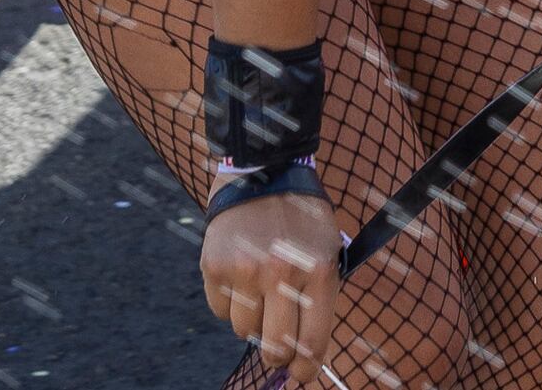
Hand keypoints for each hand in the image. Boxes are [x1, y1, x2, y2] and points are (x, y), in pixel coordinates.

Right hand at [200, 189, 343, 376]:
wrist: (262, 172)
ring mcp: (245, 272)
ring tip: (260, 290)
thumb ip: (320, 296)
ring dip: (253, 320)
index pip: (313, 341)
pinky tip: (240, 277)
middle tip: (278, 349)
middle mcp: (281, 274)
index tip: (301, 376)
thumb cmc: (300, 218)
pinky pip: (220, 310)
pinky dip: (230, 303)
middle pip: (275, 347)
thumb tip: (308, 351)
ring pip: (245, 331)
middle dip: (278, 355)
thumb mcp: (326, 249)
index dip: (306, 368)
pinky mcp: (215, 267)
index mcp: (318, 270)